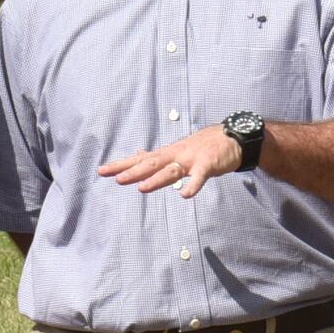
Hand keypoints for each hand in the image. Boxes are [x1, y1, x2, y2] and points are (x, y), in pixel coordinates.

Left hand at [98, 125, 248, 199]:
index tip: (101, 171)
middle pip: (151, 163)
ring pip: (172, 170)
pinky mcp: (209, 164)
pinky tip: (185, 195)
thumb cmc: (202, 146)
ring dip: (157, 179)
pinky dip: (193, 185)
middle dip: (133, 171)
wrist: (232, 137)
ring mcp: (192, 159)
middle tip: (116, 179)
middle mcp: (176, 155)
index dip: (121, 165)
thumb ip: (157, 155)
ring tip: (141, 188)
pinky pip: (200, 176)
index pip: (140, 159)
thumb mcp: (176, 149)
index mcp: (167, 153)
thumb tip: (137, 155)